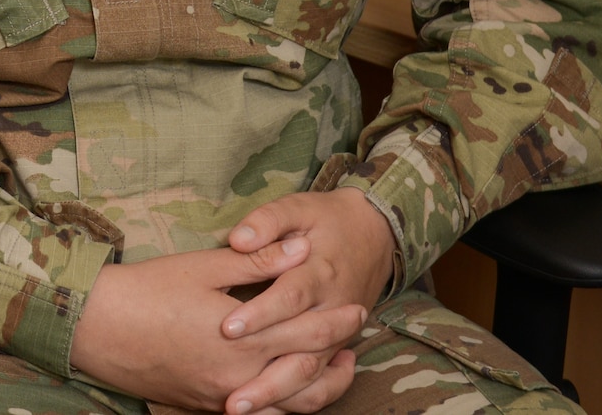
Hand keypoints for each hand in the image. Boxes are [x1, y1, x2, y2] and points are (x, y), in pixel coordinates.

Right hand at [70, 237, 366, 412]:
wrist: (95, 327)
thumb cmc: (147, 291)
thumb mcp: (203, 268)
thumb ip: (258, 262)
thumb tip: (303, 250)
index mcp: (244, 341)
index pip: (310, 333)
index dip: (339, 321)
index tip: (359, 309)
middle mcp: (240, 378)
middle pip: (308, 374)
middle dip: (336, 353)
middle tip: (356, 336)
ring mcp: (223, 399)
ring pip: (289, 406)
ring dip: (319, 388)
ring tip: (335, 369)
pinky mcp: (206, 408)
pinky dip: (283, 405)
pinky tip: (288, 388)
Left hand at [219, 188, 396, 413]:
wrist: (375, 232)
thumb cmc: (326, 219)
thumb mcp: (297, 207)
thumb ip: (268, 222)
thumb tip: (239, 238)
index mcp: (320, 272)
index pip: (289, 298)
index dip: (259, 314)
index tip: (226, 329)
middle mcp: (333, 309)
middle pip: (303, 351)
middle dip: (267, 378)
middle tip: (232, 398)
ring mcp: (338, 333)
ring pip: (313, 374)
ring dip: (278, 394)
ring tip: (240, 410)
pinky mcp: (336, 346)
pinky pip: (320, 380)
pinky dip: (296, 397)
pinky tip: (264, 409)